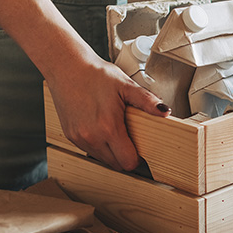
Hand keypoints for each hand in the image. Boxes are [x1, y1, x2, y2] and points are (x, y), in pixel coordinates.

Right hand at [48, 57, 169, 171]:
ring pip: (102, 159)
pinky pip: (89, 151)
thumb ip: (147, 101)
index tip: (142, 150)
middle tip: (132, 140)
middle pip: (116, 164)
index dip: (138, 159)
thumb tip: (165, 111)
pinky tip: (102, 129)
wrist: (66, 67)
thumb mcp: (125, 85)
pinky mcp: (70, 136)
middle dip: (126, 156)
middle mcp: (91, 137)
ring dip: (112, 153)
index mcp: (108, 127)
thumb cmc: (95, 74)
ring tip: (117, 132)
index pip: (128, 162)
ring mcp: (78, 138)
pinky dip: (99, 146)